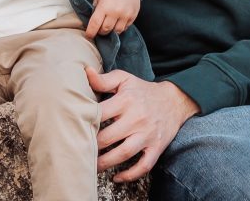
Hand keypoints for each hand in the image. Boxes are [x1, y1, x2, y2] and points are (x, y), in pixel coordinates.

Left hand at [85, 0, 141, 38]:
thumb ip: (96, 10)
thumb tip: (94, 24)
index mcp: (104, 6)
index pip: (95, 24)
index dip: (91, 32)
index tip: (89, 35)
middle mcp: (116, 11)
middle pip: (106, 30)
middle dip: (101, 31)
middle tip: (99, 28)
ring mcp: (126, 14)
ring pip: (116, 31)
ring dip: (111, 31)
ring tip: (108, 25)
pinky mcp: (133, 15)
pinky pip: (125, 27)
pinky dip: (120, 27)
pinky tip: (117, 21)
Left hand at [86, 67, 199, 181]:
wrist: (174, 100)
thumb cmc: (143, 91)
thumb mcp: (125, 80)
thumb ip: (104, 79)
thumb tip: (85, 73)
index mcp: (126, 100)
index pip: (101, 113)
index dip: (86, 121)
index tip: (75, 127)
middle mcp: (137, 118)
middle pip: (110, 136)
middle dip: (92, 146)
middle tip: (79, 150)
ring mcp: (147, 135)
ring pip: (124, 153)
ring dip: (106, 163)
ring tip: (92, 166)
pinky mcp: (156, 148)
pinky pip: (144, 165)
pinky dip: (131, 174)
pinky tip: (117, 177)